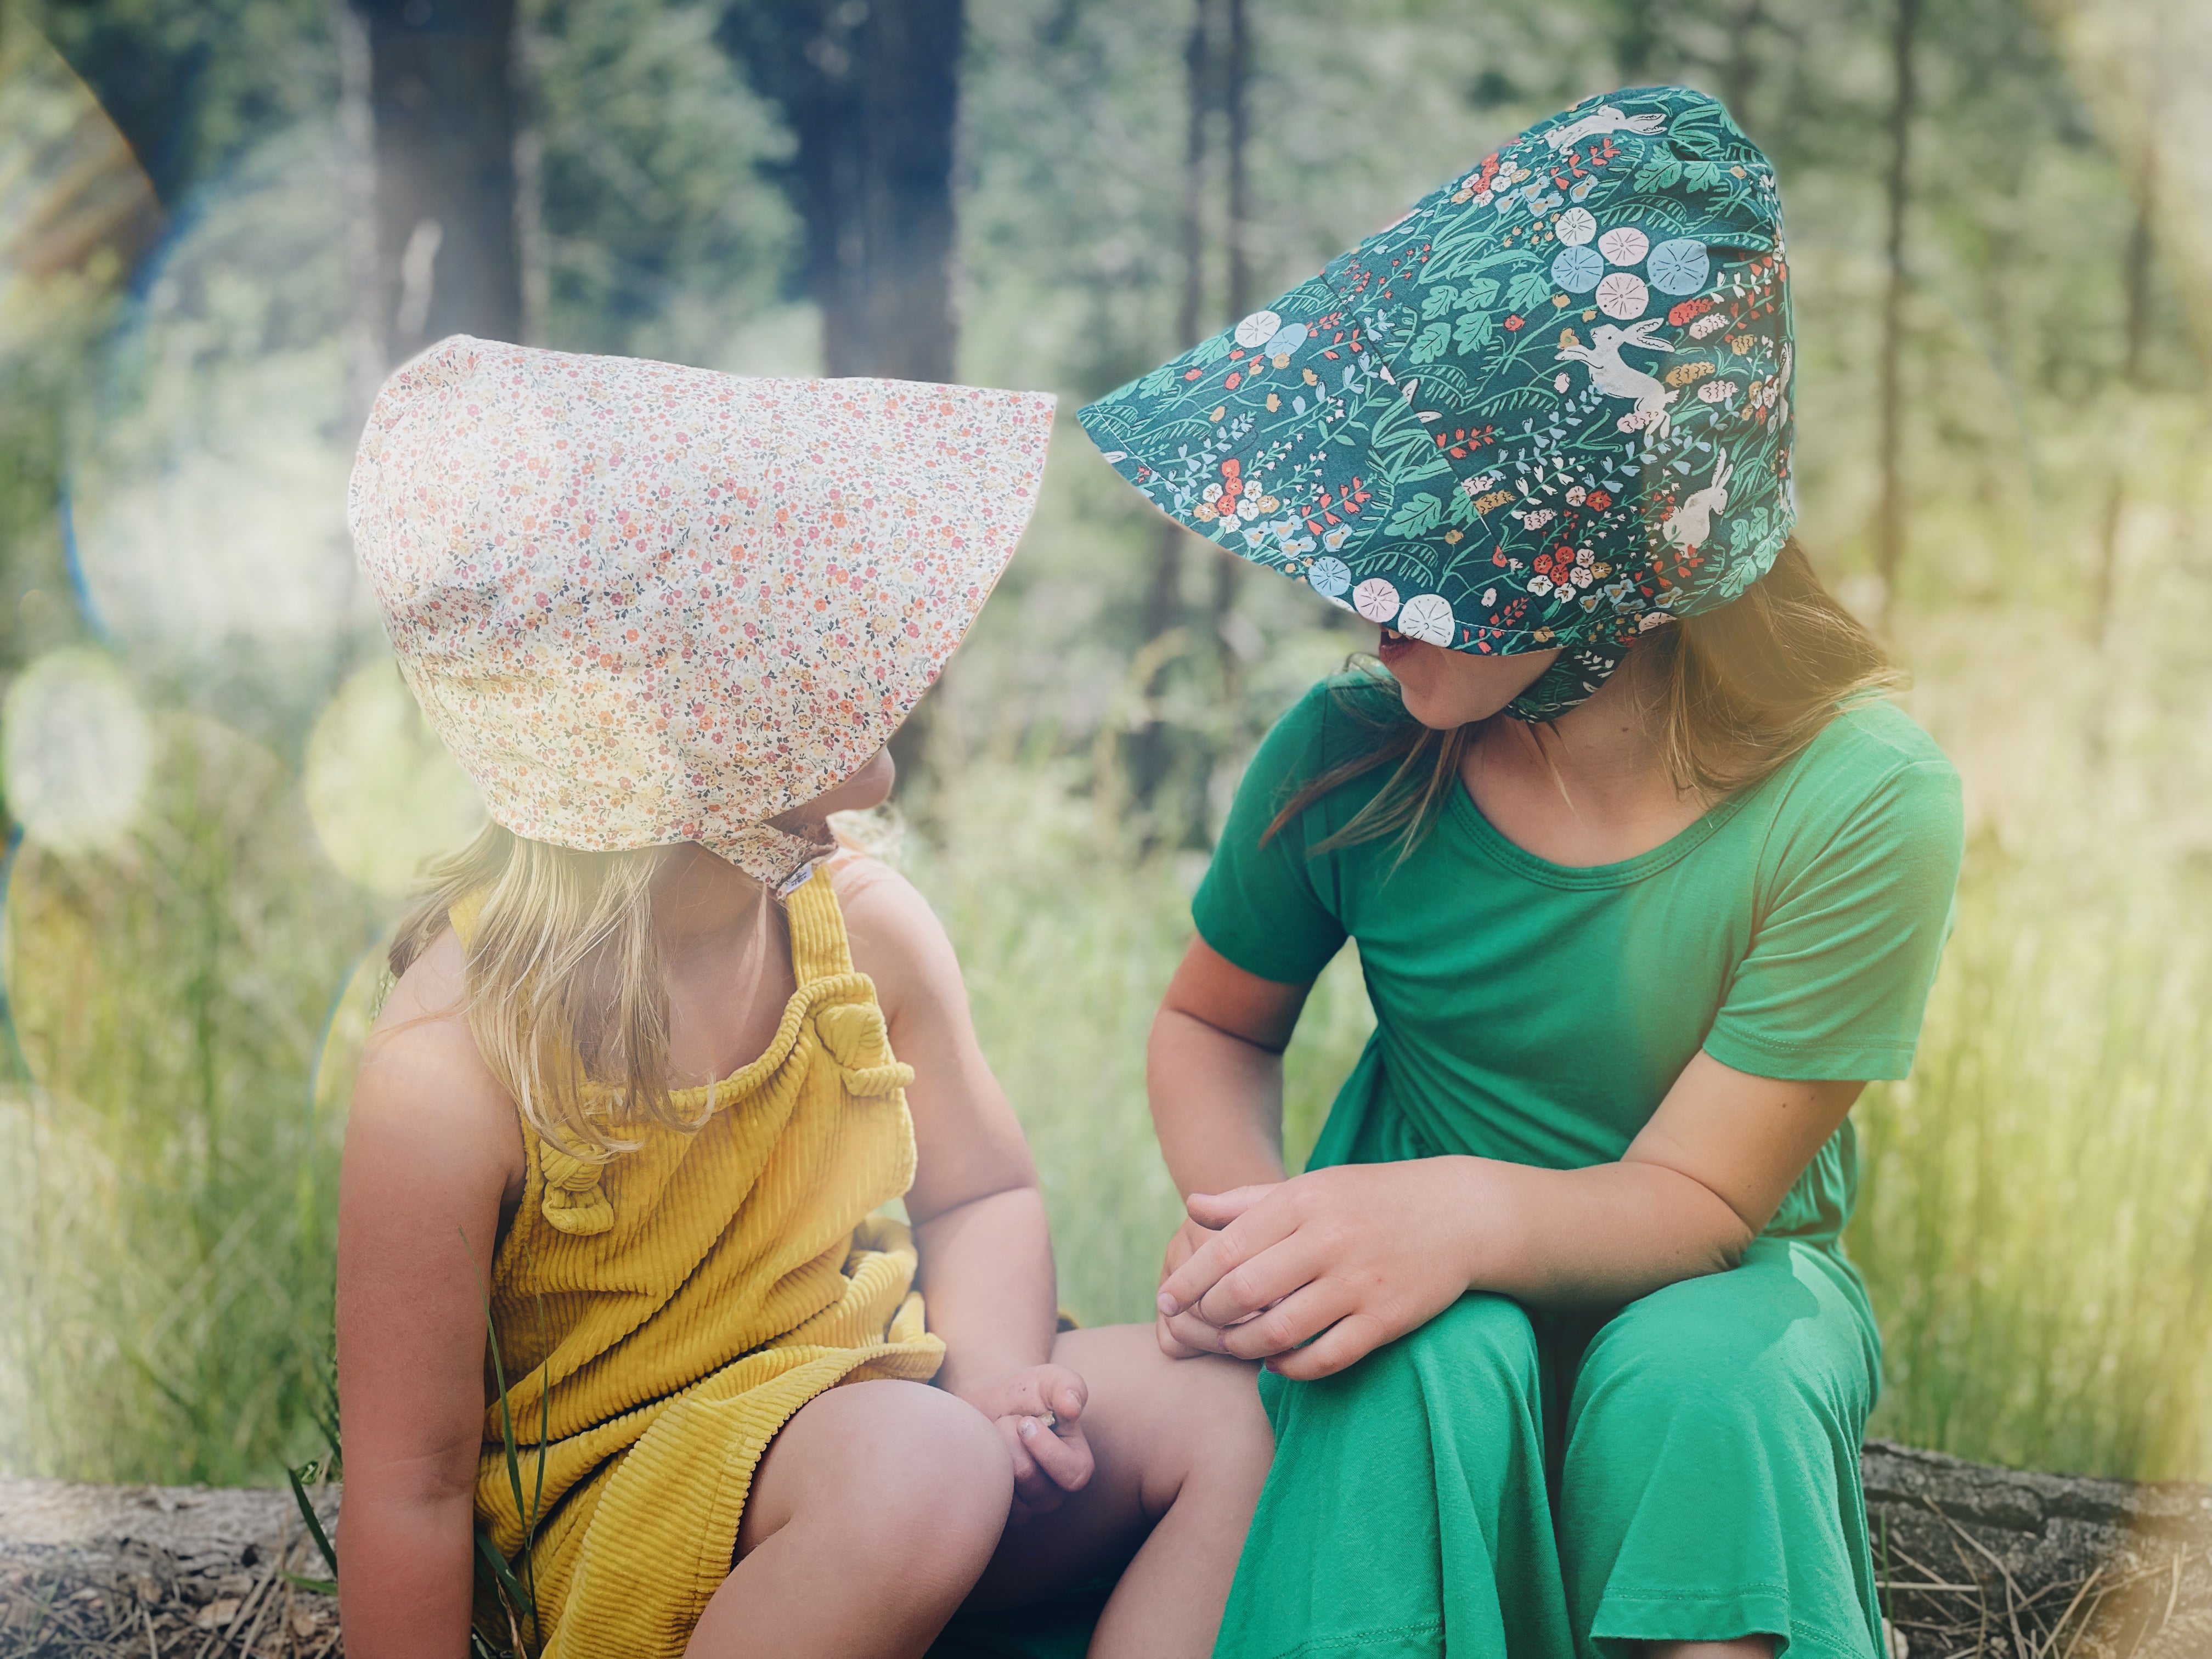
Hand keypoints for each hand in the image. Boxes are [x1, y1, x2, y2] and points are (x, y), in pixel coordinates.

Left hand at [960, 1365, 1092, 1517]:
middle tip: (1008, 1420)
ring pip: (1004, 1487)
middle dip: (1011, 1440)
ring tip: (997, 1434)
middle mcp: (1054, 1492)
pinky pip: (983, 1495)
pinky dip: (977, 1465)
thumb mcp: (1049, 1379)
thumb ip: (1067, 1386)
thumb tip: (1073, 1407)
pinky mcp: (998, 1510)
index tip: (1026, 1421)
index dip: (1046, 1447)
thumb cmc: (1027, 1392)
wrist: (990, 1403)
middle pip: (1029, 1477)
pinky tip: (983, 1450)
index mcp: (1077, 1466)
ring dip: (993, 1451)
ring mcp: (1025, 1506)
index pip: (1073, 1475)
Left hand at [1154, 1159, 1487, 1380]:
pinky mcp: (1385, 1319)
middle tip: (1197, 1325)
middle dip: (1209, 1316)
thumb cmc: (1370, 1198)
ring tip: (1233, 1346)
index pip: (1226, 1247)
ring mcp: (1358, 1282)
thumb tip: (1191, 1205)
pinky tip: (1276, 1364)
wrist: (1458, 1213)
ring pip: (1279, 1331)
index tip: (1166, 1299)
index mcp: (1303, 1202)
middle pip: (1244, 1292)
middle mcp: (1327, 1240)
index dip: (1188, 1280)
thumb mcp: (1310, 1187)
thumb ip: (1248, 1200)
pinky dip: (1291, 1369)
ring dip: (1244, 1348)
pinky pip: (1324, 1358)